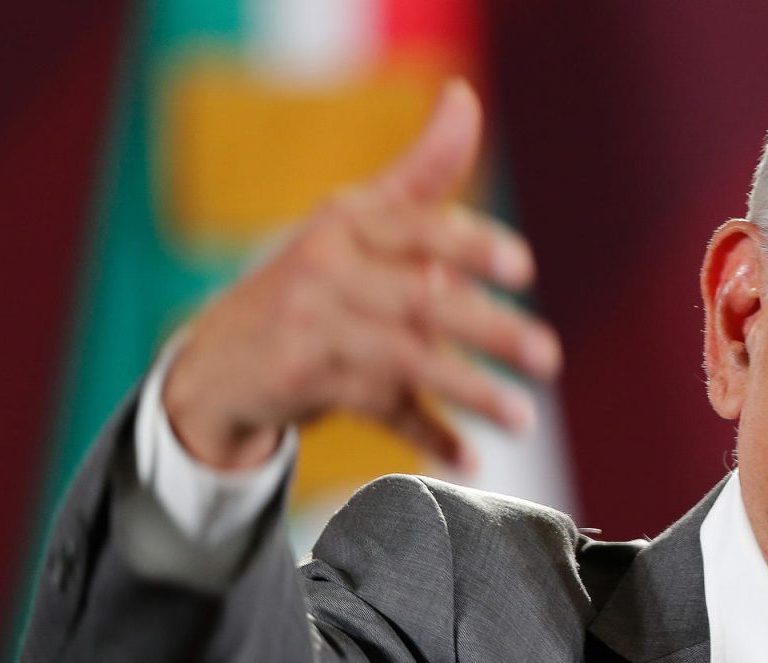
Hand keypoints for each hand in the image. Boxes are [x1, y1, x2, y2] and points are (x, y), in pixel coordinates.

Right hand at [161, 79, 558, 471]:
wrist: (218, 359)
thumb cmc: (315, 280)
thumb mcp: (357, 219)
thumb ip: (420, 172)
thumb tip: (464, 98)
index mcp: (349, 222)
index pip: (417, 227)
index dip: (470, 245)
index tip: (524, 269)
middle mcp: (327, 269)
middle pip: (420, 300)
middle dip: (490, 330)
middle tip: (549, 358)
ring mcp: (313, 328)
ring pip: (405, 360)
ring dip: (469, 390)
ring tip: (523, 420)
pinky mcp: (304, 381)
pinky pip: (379, 411)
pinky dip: (427, 435)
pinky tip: (469, 459)